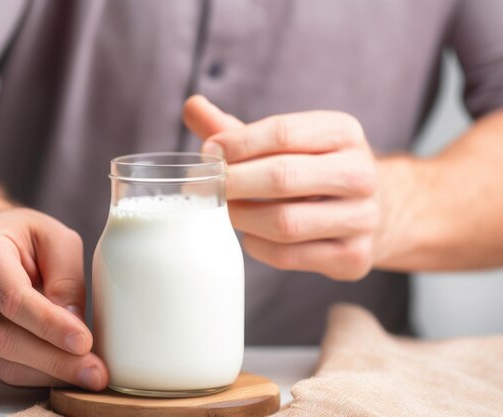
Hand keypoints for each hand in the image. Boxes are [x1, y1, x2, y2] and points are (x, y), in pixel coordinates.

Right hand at [0, 208, 108, 388]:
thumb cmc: (28, 236)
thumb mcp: (58, 239)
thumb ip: (67, 278)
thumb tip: (74, 326)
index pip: (12, 297)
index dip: (48, 324)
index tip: (83, 341)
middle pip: (2, 336)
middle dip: (53, 359)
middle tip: (94, 371)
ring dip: (47, 373)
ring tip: (87, 374)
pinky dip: (34, 375)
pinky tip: (64, 372)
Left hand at [184, 96, 379, 279]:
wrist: (374, 212)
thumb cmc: (314, 170)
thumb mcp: (286, 142)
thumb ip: (238, 129)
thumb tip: (192, 106)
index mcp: (344, 133)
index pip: (282, 132)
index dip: (236, 143)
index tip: (207, 153)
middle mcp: (360, 174)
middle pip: (282, 177)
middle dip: (232, 182)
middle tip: (201, 188)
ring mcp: (362, 219)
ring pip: (284, 223)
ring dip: (241, 217)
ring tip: (223, 211)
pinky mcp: (353, 257)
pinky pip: (288, 255)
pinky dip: (257, 246)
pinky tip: (250, 235)